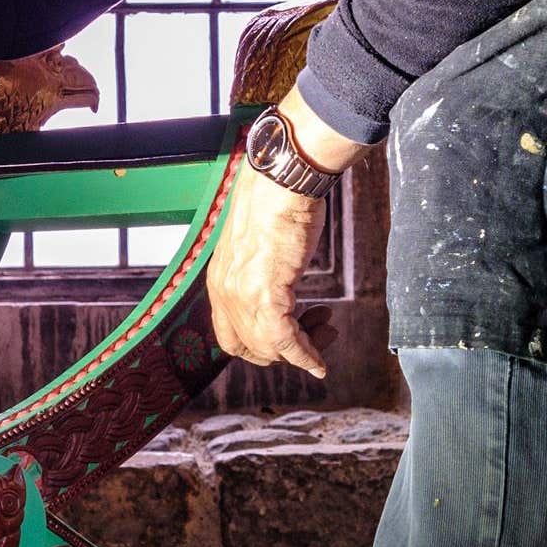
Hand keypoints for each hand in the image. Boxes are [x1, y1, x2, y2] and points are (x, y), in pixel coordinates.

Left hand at [201, 96, 355, 377]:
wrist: (282, 182)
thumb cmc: (276, 202)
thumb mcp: (257, 244)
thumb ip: (258, 270)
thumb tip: (277, 279)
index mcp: (219, 281)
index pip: (232, 334)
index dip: (261, 345)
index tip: (289, 338)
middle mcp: (225, 293)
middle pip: (250, 346)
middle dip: (284, 350)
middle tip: (317, 333)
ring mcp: (243, 297)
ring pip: (269, 348)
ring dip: (301, 351)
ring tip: (326, 333)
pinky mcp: (266, 296)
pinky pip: (285, 341)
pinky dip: (305, 357)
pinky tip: (320, 364)